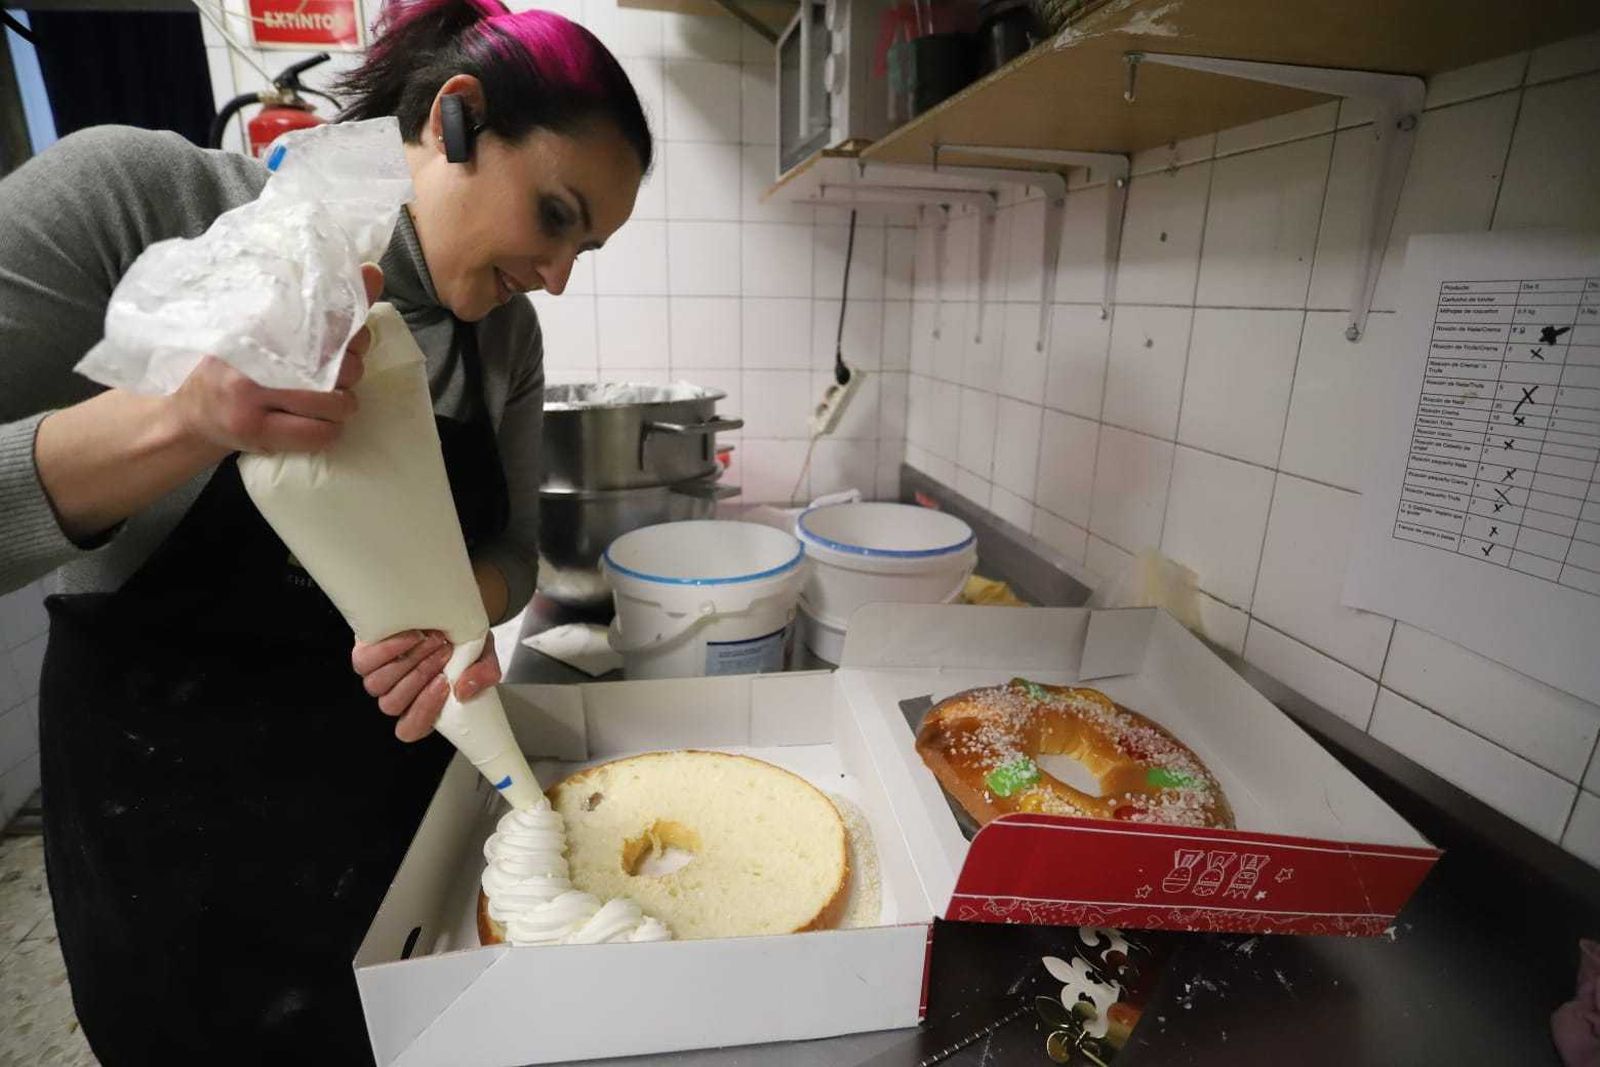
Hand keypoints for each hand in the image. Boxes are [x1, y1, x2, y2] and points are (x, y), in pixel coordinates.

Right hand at [167, 263, 383, 455]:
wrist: (188, 412)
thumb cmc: (241, 365)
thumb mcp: (273, 327)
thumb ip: (327, 306)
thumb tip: (374, 272)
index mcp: (258, 321)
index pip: (326, 319)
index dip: (351, 336)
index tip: (347, 343)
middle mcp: (252, 355)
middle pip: (340, 365)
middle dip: (351, 372)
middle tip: (336, 375)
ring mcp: (250, 395)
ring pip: (334, 403)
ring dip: (343, 404)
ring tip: (329, 400)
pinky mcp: (255, 430)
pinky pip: (320, 433)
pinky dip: (331, 430)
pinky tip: (318, 422)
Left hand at [351, 630, 502, 741]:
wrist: (443, 606)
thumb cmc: (461, 638)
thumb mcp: (483, 655)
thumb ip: (484, 674)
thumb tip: (464, 690)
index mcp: (421, 707)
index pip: (410, 729)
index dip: (423, 712)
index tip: (445, 683)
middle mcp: (396, 695)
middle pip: (393, 704)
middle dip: (421, 676)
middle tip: (446, 652)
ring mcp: (378, 677)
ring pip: (378, 685)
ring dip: (408, 662)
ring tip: (433, 640)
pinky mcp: (365, 655)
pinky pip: (365, 663)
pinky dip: (387, 650)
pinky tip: (411, 635)